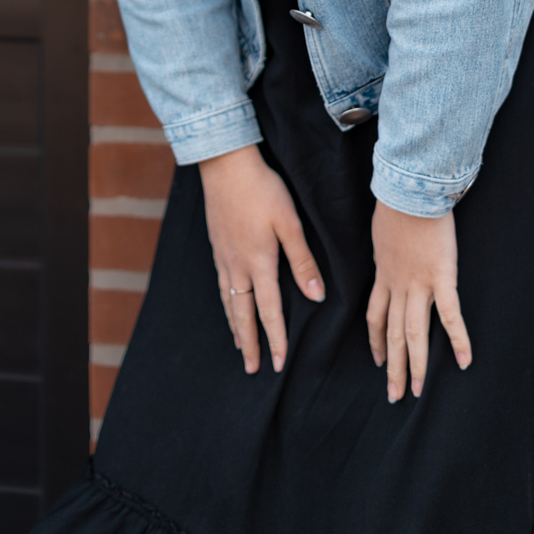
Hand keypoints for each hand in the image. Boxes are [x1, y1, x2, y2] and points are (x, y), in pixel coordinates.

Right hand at [199, 144, 324, 374]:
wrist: (225, 164)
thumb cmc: (263, 190)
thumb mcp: (289, 222)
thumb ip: (302, 260)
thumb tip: (317, 296)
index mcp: (259, 262)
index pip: (269, 311)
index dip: (275, 338)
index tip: (279, 363)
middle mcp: (238, 265)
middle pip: (243, 314)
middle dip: (250, 344)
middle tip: (254, 369)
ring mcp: (223, 256)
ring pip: (229, 302)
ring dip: (236, 328)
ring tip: (241, 347)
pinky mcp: (216, 246)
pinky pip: (221, 285)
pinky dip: (226, 304)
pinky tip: (228, 306)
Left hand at [366, 200, 471, 401]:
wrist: (410, 190)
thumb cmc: (397, 202)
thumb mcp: (381, 230)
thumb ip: (386, 246)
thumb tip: (387, 247)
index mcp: (383, 274)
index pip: (374, 316)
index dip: (375, 341)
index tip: (376, 360)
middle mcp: (397, 285)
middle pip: (392, 334)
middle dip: (393, 367)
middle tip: (394, 395)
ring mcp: (418, 284)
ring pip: (413, 333)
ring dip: (416, 365)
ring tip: (418, 391)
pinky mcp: (442, 277)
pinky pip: (449, 315)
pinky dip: (458, 340)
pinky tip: (465, 361)